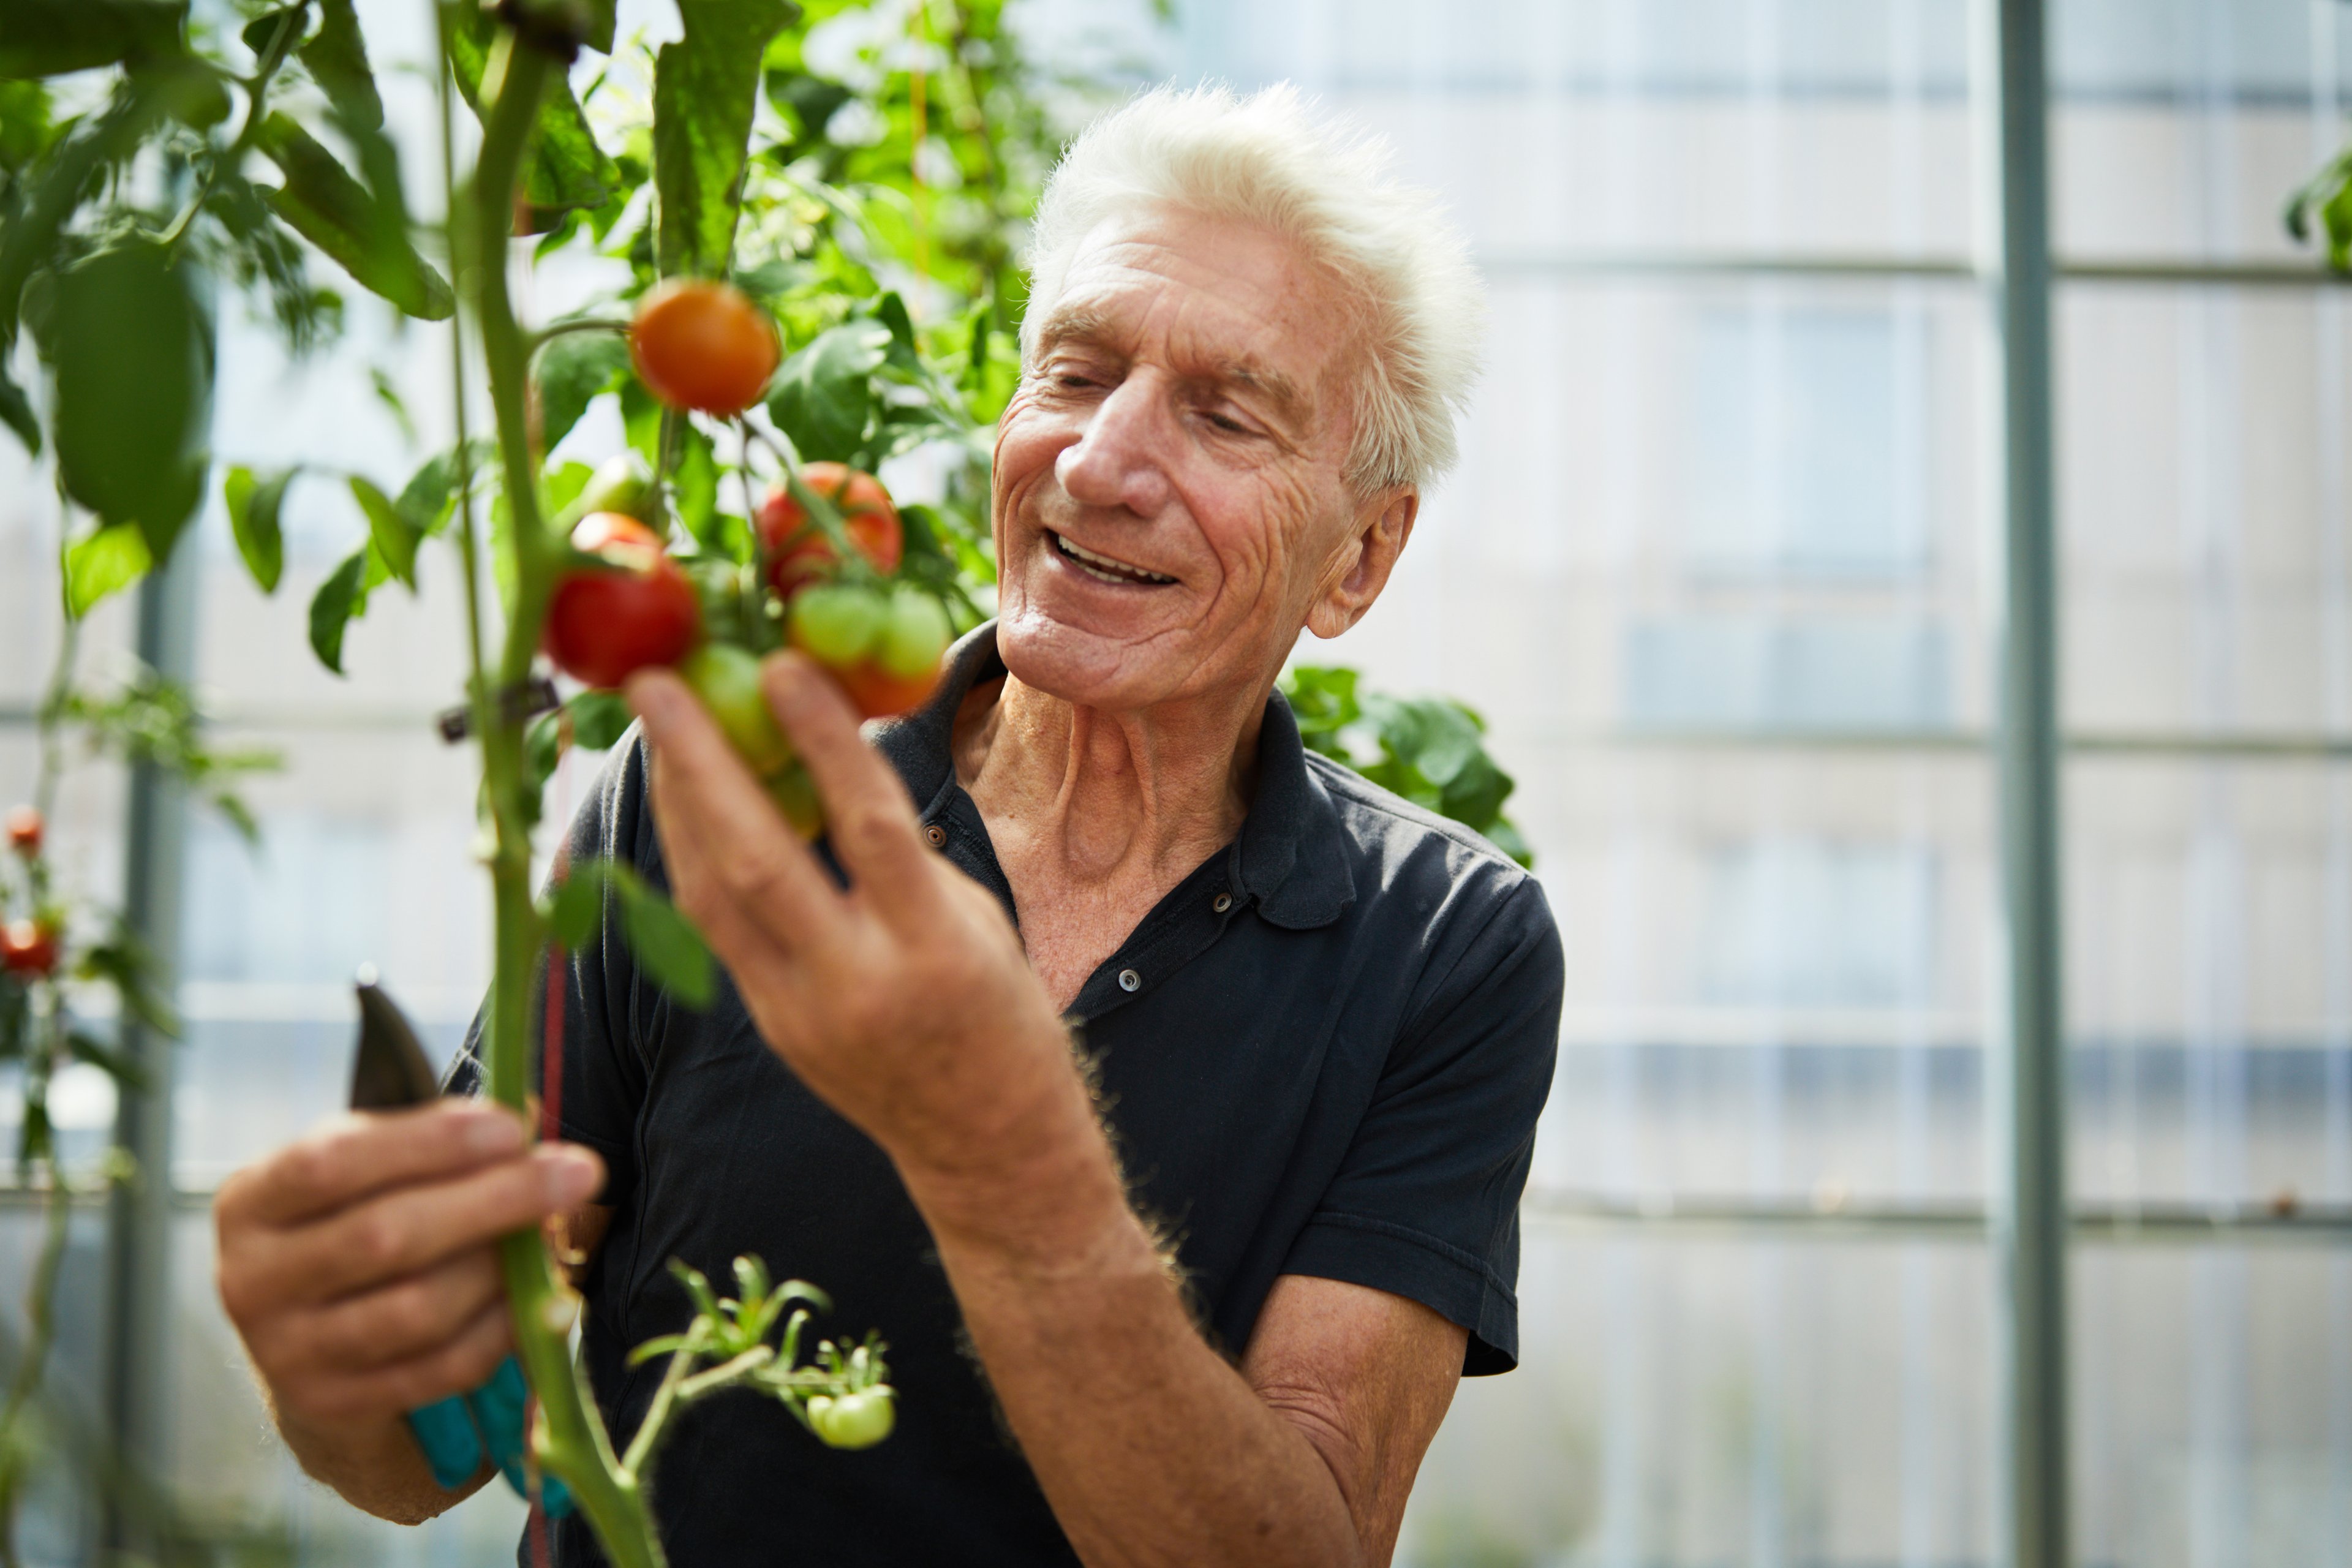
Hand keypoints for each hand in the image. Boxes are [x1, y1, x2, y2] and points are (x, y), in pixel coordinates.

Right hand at [214, 1101, 603, 1435]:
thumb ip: (430, 1147)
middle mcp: (251, 1282)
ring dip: (503, 1269)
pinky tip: (544, 1298)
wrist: (314, 1340)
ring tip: (558, 1234)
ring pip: (417, 1309)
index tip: (514, 1126)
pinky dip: (503, 1329)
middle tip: (579, 1171)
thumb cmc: (354, 1226)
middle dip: (495, 1199)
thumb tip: (523, 1127)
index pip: (333, 1163)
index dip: (430, 1143)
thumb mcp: (368, 1174)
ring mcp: (285, 1355)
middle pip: (385, 1237)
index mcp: (251, 1204)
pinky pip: (440, 1368)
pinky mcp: (336, 1407)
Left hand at [625, 654, 1079, 1194]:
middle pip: (757, 862)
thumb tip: (836, 767)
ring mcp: (801, 1014)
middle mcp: (857, 985)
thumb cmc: (1003, 1019)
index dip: (823, 741)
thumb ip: (905, 857)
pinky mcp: (770, 1029)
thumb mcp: (980, 923)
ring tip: (658, 727)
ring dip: (677, 805)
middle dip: (700, 765)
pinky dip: (694, 858)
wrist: (990, 1150)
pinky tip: (682, 803)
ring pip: (713, 899)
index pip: (870, 828)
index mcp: (934, 949)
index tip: (783, 666)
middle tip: (659, 684)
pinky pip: (715, 931)